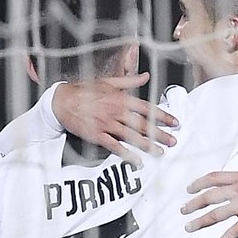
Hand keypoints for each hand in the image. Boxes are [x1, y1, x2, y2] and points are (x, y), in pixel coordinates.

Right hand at [53, 73, 178, 162]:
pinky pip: (115, 146)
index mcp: (121, 98)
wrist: (62, 100)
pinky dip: (127, 154)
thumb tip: (146, 76)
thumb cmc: (85, 89)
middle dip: (160, 134)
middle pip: (143, 124)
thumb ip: (129, 80)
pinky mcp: (97, 135)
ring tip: (160, 152)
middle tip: (173, 141)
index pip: (148, 108)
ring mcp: (107, 124)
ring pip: (132, 136)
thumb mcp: (108, 82)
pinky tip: (137, 161)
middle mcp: (116, 111)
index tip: (175, 122)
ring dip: (148, 145)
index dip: (163, 116)